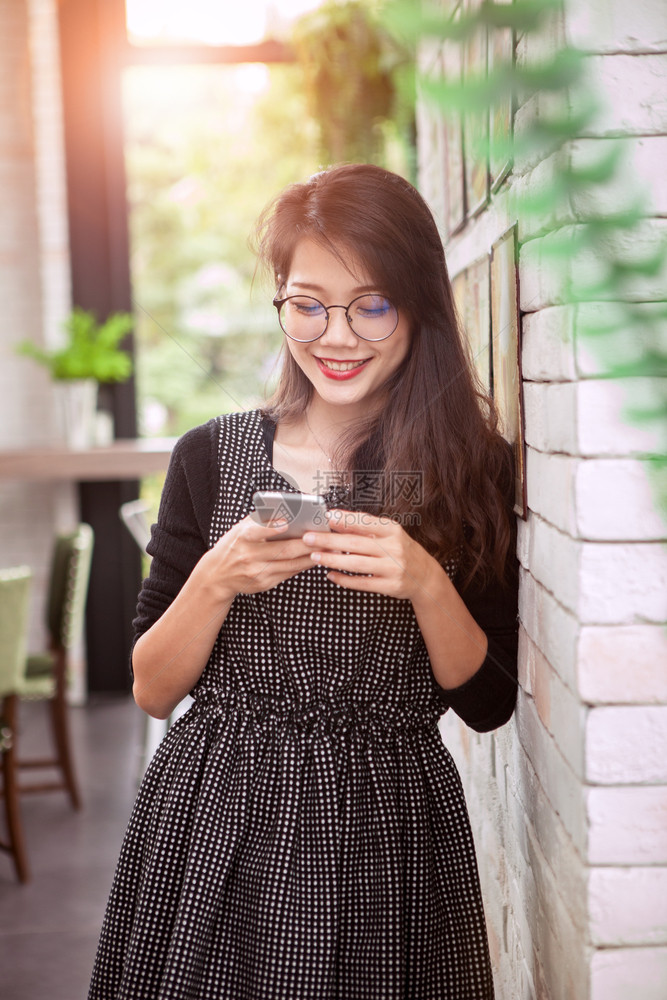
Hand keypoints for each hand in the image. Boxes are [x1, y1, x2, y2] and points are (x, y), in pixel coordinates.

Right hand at [202, 514, 314, 599]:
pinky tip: (316, 558)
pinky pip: (289, 573)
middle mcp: (249, 556)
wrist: (217, 575)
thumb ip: (261, 519)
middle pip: (283, 550)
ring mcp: (257, 572)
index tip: (287, 523)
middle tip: (325, 536)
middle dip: (307, 544)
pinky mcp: (264, 584)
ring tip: (329, 548)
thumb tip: (287, 509)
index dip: (270, 528)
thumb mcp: (240, 528)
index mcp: (242, 538)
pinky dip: (304, 565)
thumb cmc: (234, 544)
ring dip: (312, 556)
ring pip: (290, 564)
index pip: (256, 532)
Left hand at [302, 509, 436, 600]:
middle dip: (329, 541)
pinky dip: (344, 579)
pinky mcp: (390, 586)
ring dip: (333, 560)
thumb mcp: (389, 533)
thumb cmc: (401, 550)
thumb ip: (365, 527)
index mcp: (392, 530)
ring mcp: (392, 568)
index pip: (365, 522)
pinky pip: (362, 583)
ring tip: (315, 556)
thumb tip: (335, 518)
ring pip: (357, 563)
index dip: (345, 520)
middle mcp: (394, 548)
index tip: (326, 517)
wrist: (425, 576)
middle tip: (308, 538)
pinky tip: (330, 575)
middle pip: (356, 543)